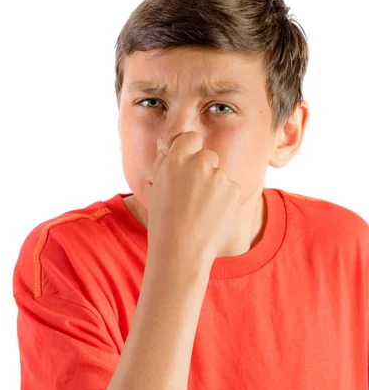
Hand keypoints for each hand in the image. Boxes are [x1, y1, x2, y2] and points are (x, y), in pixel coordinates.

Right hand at [146, 131, 241, 267]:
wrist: (182, 250)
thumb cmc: (164, 223)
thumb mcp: (156, 189)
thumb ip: (164, 162)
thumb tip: (168, 144)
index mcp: (175, 160)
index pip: (190, 138)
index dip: (190, 151)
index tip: (187, 167)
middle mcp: (198, 163)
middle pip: (208, 156)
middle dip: (204, 170)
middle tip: (192, 196)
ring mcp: (218, 176)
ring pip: (220, 175)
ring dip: (214, 188)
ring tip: (200, 212)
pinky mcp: (234, 190)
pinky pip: (230, 190)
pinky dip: (225, 201)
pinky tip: (211, 217)